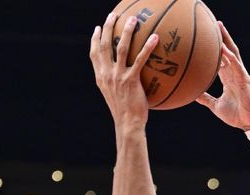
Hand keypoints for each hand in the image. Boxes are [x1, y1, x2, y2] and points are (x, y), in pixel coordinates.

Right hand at [89, 13, 158, 131]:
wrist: (128, 124)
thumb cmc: (125, 113)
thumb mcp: (115, 96)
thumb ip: (115, 83)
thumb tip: (124, 77)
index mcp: (101, 77)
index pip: (94, 54)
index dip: (95, 39)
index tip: (98, 28)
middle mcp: (107, 74)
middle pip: (104, 45)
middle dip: (108, 27)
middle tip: (114, 15)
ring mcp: (118, 76)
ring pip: (121, 47)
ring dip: (126, 31)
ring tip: (133, 19)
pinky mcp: (131, 80)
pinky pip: (141, 59)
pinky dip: (147, 47)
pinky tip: (155, 37)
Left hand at [194, 22, 249, 129]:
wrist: (248, 124)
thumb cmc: (235, 115)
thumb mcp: (216, 105)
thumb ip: (205, 98)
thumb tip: (193, 95)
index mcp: (229, 79)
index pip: (223, 59)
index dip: (217, 48)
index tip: (209, 37)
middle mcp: (235, 74)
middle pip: (229, 51)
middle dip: (223, 38)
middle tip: (215, 24)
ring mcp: (241, 76)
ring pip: (234, 54)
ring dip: (227, 41)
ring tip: (220, 28)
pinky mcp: (245, 81)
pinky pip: (237, 66)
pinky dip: (230, 57)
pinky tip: (224, 49)